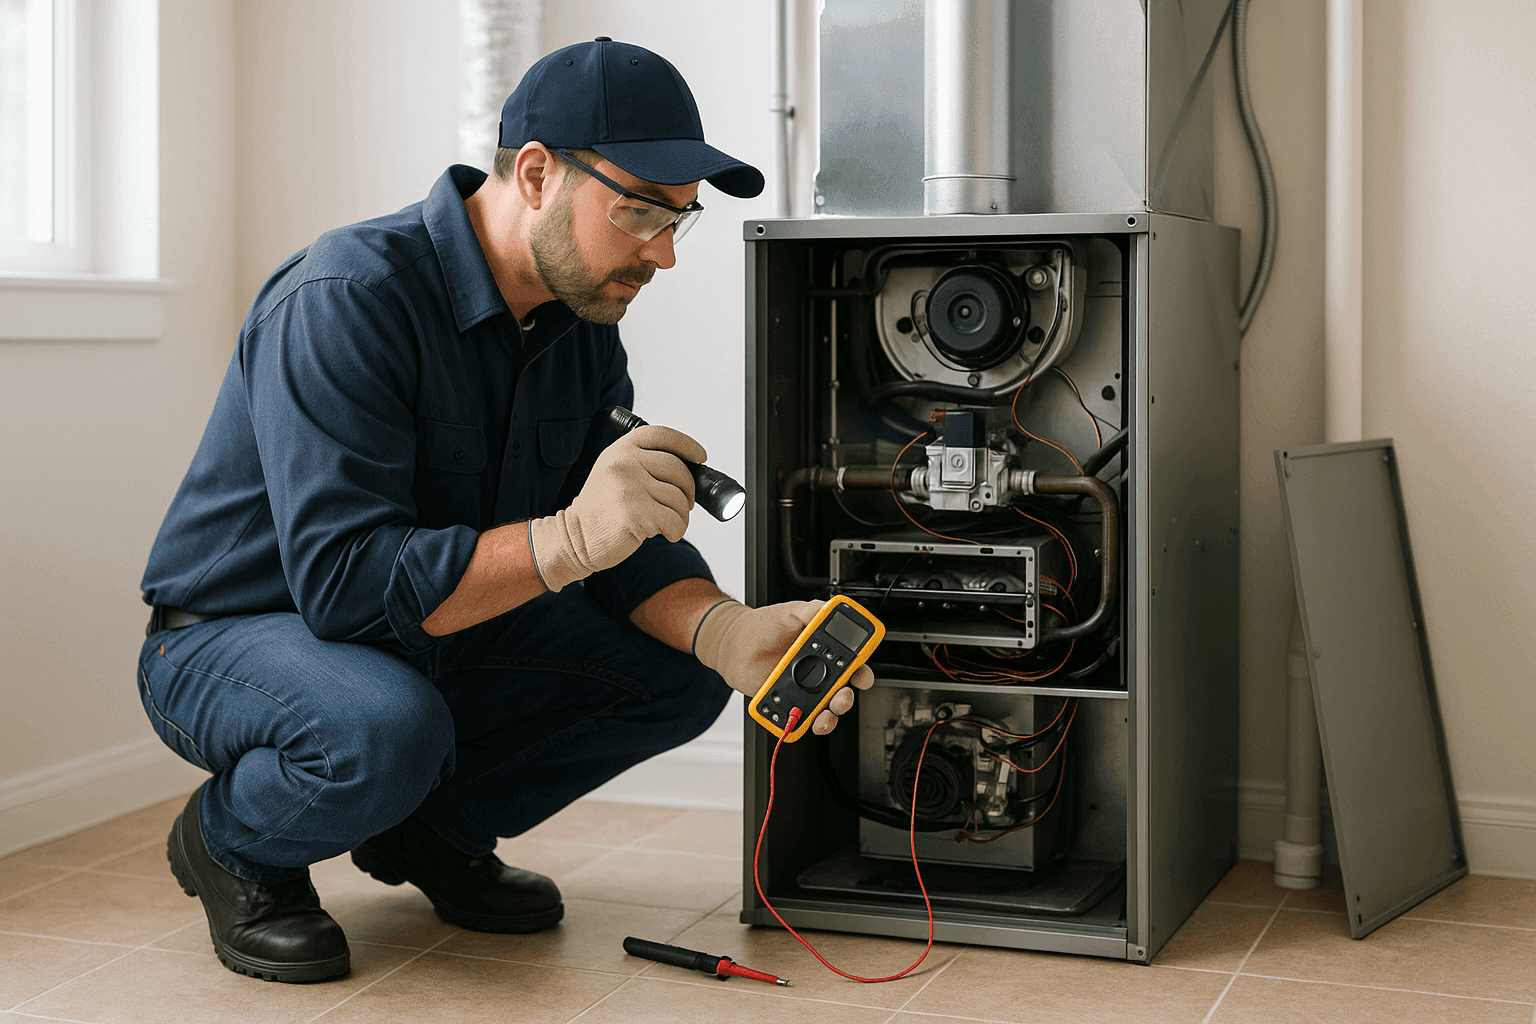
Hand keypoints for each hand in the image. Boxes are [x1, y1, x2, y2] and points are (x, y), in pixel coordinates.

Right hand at [529, 424, 704, 591]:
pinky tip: (663, 533)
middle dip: (688, 491)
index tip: (700, 456)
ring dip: (680, 516)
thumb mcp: (616, 472)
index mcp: (621, 449)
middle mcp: (625, 463)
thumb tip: (689, 466)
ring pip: (680, 500)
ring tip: (665, 522)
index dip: (686, 445)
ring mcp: (629, 488)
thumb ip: (644, 462)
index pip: (662, 435)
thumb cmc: (602, 509)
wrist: (575, 538)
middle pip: (679, 470)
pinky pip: (675, 522)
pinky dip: (676, 531)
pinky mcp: (635, 514)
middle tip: (682, 504)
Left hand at [693, 599, 874, 735]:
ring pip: (824, 711)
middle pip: (842, 692)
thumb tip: (830, 609)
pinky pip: (798, 719)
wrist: (735, 643)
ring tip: (823, 715)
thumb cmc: (765, 626)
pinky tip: (797, 718)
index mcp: (827, 652)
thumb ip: (813, 610)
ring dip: (829, 717)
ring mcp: (803, 691)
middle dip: (846, 699)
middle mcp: (819, 674)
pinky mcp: (786, 704)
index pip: (853, 665)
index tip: (862, 676)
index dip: (862, 673)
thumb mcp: (792, 611)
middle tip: (841, 696)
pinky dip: (800, 723)